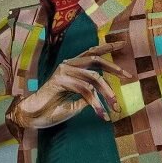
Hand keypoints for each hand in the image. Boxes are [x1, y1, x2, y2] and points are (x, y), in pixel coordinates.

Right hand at [9, 41, 129, 128]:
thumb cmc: (53, 110)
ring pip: (93, 77)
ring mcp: (63, 71)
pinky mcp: (60, 80)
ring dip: (106, 93)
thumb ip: (90, 95)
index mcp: (72, 67)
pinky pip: (85, 90)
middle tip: (128, 76)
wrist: (33, 118)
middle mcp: (67, 65)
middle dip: (113, 67)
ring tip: (115, 107)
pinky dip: (95, 103)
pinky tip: (100, 114)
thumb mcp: (77, 102)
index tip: (123, 44)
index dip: (107, 47)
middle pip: (96, 60)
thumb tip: (105, 94)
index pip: (92, 53)